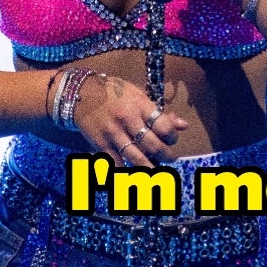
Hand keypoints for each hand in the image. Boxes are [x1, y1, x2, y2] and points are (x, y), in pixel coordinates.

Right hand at [70, 73, 188, 166]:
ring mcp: (113, 133)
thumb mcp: (139, 95)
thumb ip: (160, 112)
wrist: (82, 94)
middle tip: (171, 158)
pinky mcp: (101, 144)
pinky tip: (135, 174)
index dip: (172, 136)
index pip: (163, 125)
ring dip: (150, 167)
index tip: (172, 140)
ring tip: (157, 169)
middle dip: (165, 155)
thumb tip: (184, 126)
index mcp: (140, 104)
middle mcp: (127, 119)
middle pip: (152, 145)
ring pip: (135, 157)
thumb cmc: (115, 93)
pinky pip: (116, 163)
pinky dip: (126, 171)